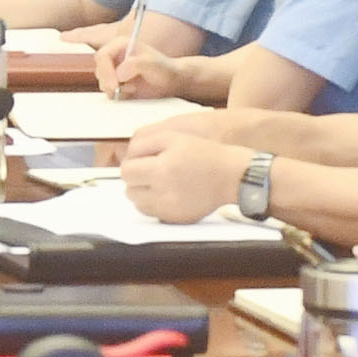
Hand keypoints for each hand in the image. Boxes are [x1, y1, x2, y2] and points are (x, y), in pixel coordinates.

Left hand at [120, 127, 243, 228]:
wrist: (231, 175)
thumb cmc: (206, 154)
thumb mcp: (173, 137)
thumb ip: (144, 144)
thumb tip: (126, 156)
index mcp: (161, 170)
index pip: (126, 172)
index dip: (132, 164)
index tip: (141, 161)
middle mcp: (163, 193)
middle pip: (129, 190)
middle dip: (136, 179)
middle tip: (151, 170)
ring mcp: (170, 209)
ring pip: (138, 204)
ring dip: (143, 193)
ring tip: (159, 181)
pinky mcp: (177, 219)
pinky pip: (152, 214)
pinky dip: (154, 204)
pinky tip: (167, 193)